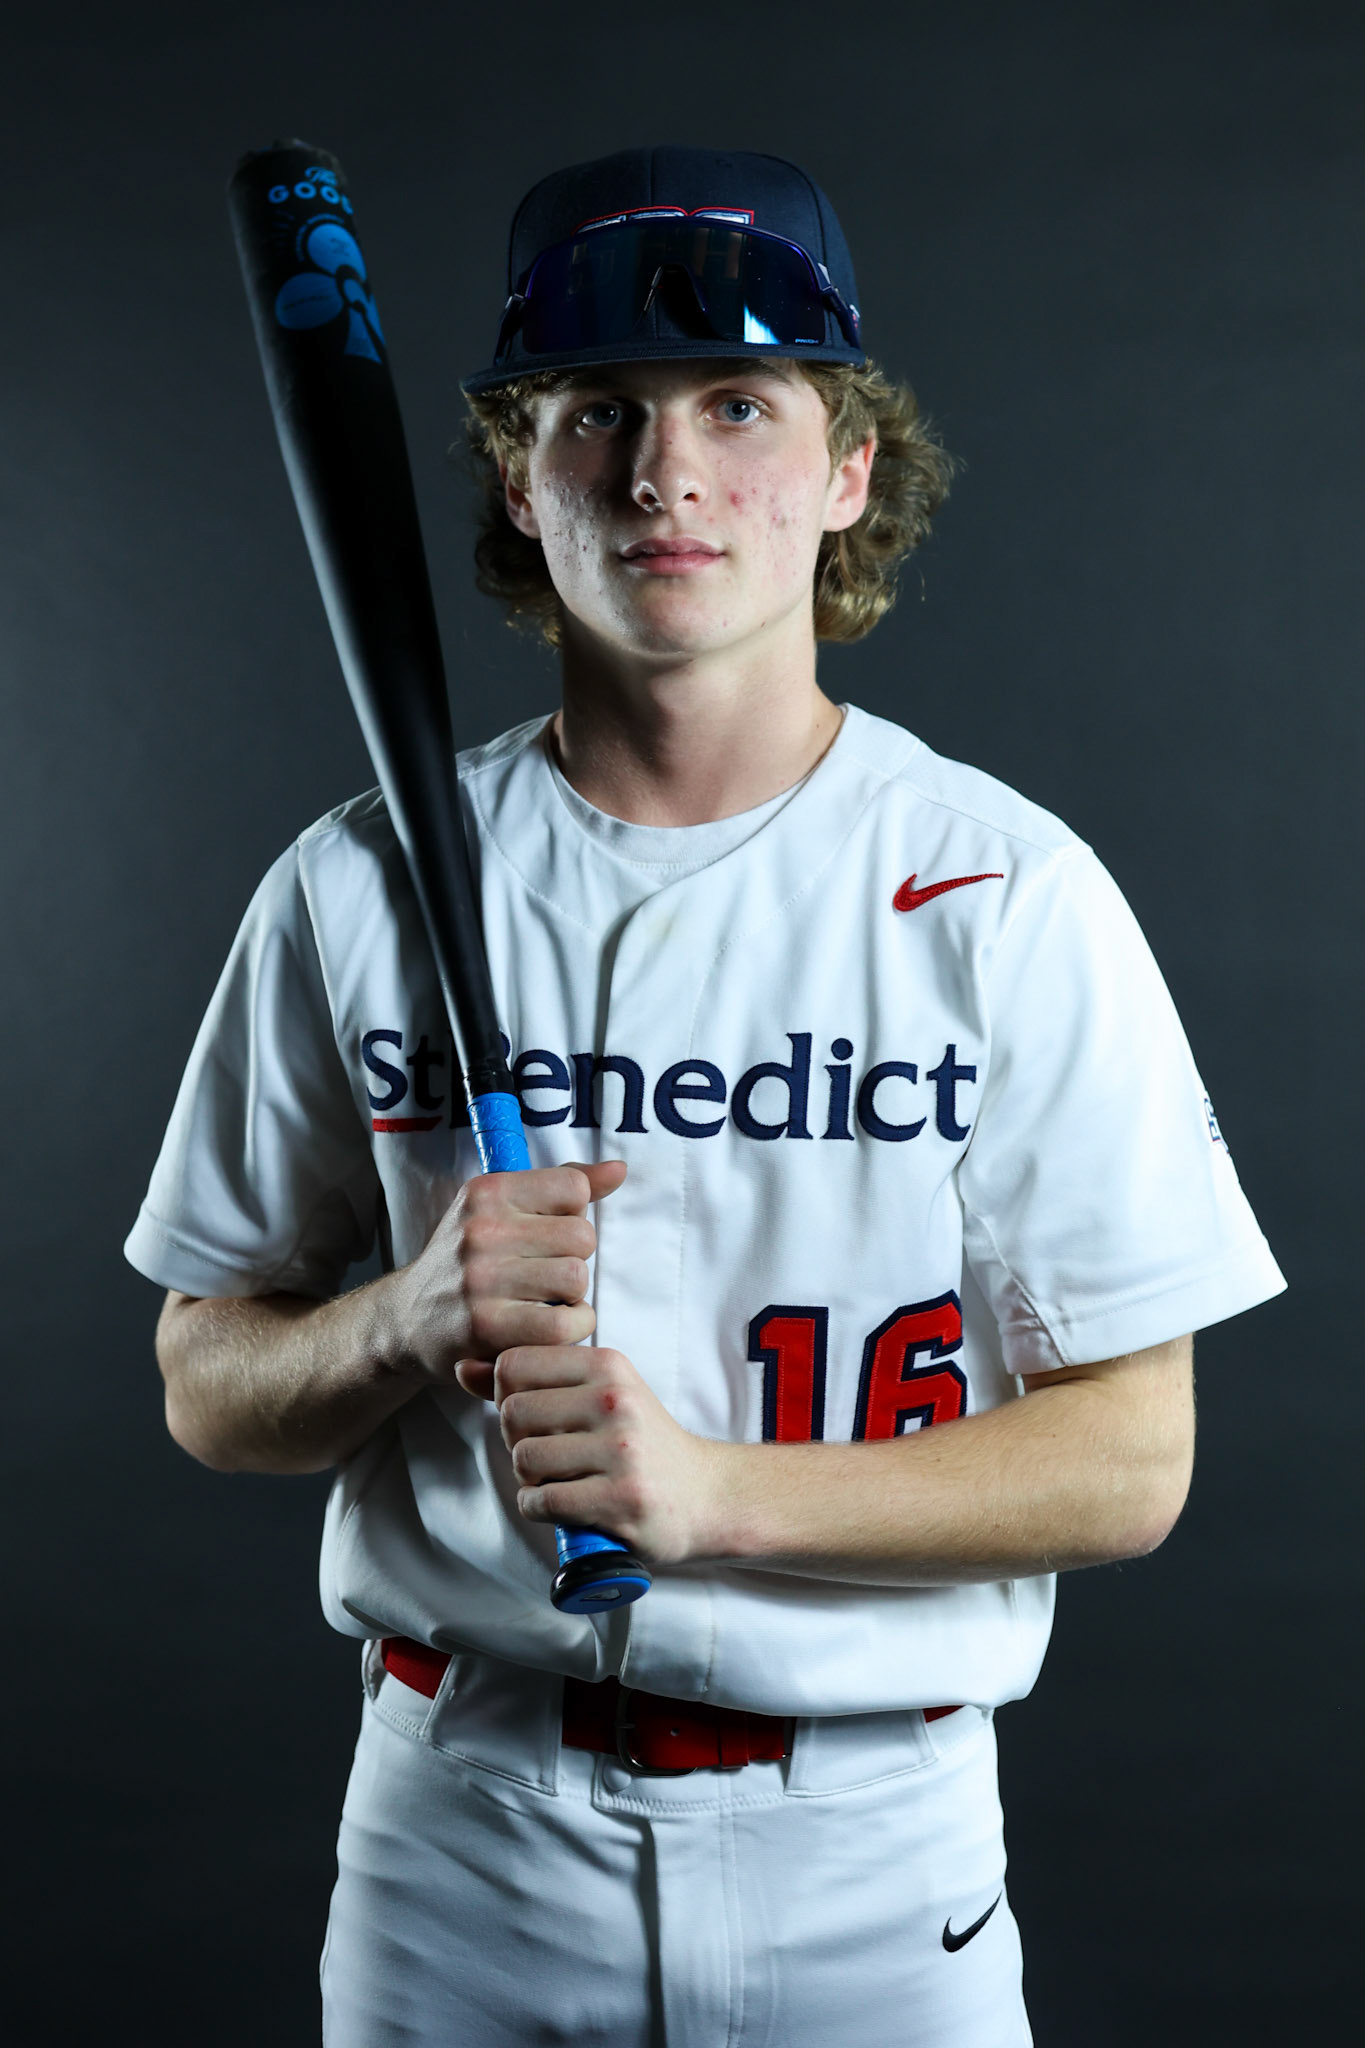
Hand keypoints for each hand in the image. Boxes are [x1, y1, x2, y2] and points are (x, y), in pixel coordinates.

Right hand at [378, 1160, 625, 1382]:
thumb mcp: (500, 1209)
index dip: (571, 1215)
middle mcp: (481, 1229)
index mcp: (487, 1191)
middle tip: (545, 1274)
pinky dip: (572, 1328)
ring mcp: (482, 1278)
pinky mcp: (487, 1325)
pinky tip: (551, 1326)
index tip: (545, 1235)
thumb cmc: (467, 1261)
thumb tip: (619, 1169)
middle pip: (582, 1236)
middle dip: (573, 1258)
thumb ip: (562, 1185)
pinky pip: (564, 1323)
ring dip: (573, 1297)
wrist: (406, 1320)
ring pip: (577, 1278)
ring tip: (546, 1299)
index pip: (573, 1188)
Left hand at [456, 1342, 727, 1565]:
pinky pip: (541, 1501)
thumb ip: (532, 1379)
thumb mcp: (598, 1394)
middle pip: (512, 1413)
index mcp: (608, 1365)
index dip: (507, 1395)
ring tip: (558, 1479)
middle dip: (516, 1440)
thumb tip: (461, 1366)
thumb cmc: (640, 1443)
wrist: (706, 1496)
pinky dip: (540, 1508)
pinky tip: (563, 1504)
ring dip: (528, 1479)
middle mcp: (615, 1401)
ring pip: (523, 1459)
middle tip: (546, 1454)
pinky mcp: (620, 1499)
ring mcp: (620, 1451)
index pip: (513, 1364)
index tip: (534, 1416)